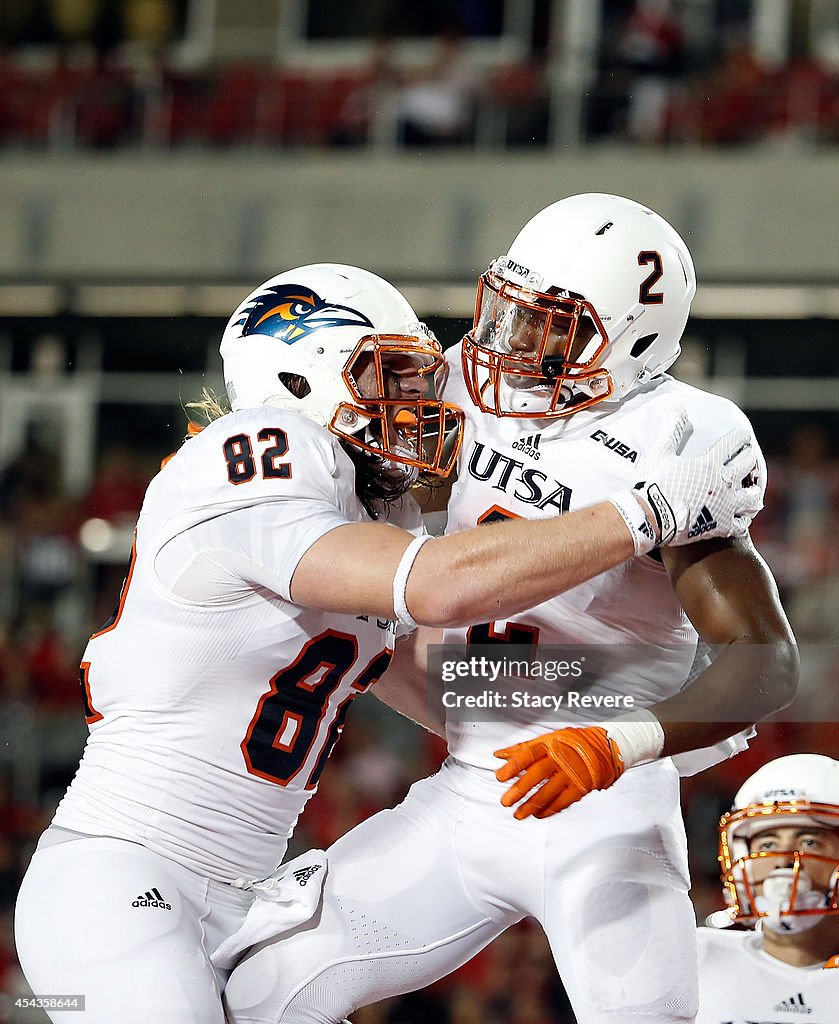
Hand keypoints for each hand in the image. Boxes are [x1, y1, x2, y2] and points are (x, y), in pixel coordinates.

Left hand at [494, 725, 624, 819]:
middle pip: (537, 775)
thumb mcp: (546, 739)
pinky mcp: (581, 787)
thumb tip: (497, 755)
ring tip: (518, 814)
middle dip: (520, 789)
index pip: (527, 755)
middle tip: (505, 801)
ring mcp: (571, 773)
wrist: (602, 747)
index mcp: (549, 744)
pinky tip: (538, 815)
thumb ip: (521, 748)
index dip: (512, 766)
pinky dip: (549, 810)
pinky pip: (563, 801)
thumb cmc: (569, 743)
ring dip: (531, 805)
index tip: (499, 777)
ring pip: (549, 792)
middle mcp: (560, 758)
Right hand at [636, 408, 761, 544]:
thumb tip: (678, 407)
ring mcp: (725, 505)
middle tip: (749, 457)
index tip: (744, 436)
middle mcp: (724, 482)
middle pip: (747, 466)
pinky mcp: (721, 525)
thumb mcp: (661, 453)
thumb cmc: (655, 484)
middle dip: (750, 458)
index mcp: (710, 463)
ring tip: (753, 491)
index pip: (733, 444)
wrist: (652, 517)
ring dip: (753, 491)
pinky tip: (743, 518)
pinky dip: (743, 519)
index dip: (740, 438)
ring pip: (751, 497)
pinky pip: (741, 523)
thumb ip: (672, 429)